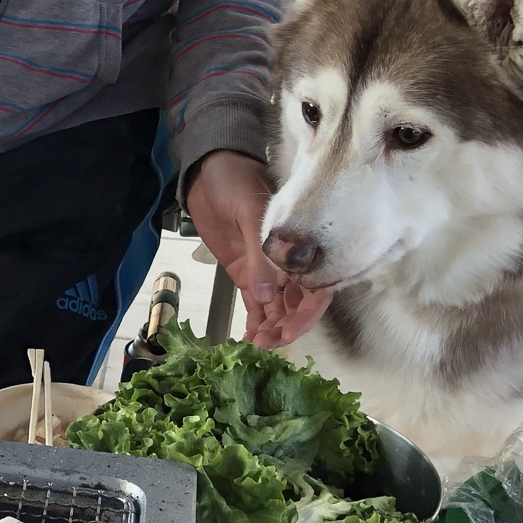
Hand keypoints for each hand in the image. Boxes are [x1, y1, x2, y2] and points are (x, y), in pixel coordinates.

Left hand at [185, 149, 330, 349]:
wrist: (208, 172)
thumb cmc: (235, 180)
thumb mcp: (249, 215)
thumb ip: (259, 256)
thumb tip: (265, 297)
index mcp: (299, 244)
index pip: (314, 285)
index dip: (307, 313)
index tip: (291, 332)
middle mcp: (288, 261)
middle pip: (297, 303)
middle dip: (286, 327)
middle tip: (270, 346)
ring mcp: (266, 270)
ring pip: (277, 307)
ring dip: (271, 329)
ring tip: (258, 349)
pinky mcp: (245, 274)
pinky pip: (255, 304)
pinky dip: (254, 323)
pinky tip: (250, 342)